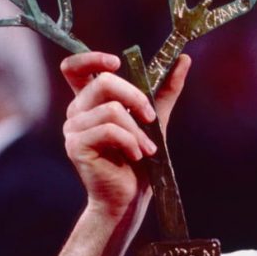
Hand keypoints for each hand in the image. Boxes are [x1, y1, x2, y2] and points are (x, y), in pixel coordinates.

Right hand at [60, 52, 190, 219]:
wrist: (130, 197)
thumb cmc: (139, 161)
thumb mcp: (155, 119)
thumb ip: (164, 90)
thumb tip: (183, 59)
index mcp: (90, 101)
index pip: (74, 68)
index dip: (91, 58)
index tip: (117, 63)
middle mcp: (77, 111)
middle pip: (102, 82)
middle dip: (136, 98)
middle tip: (152, 120)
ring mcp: (72, 129)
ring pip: (110, 110)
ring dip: (137, 131)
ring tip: (147, 150)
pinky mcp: (75, 145)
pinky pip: (108, 130)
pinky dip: (130, 142)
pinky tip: (136, 155)